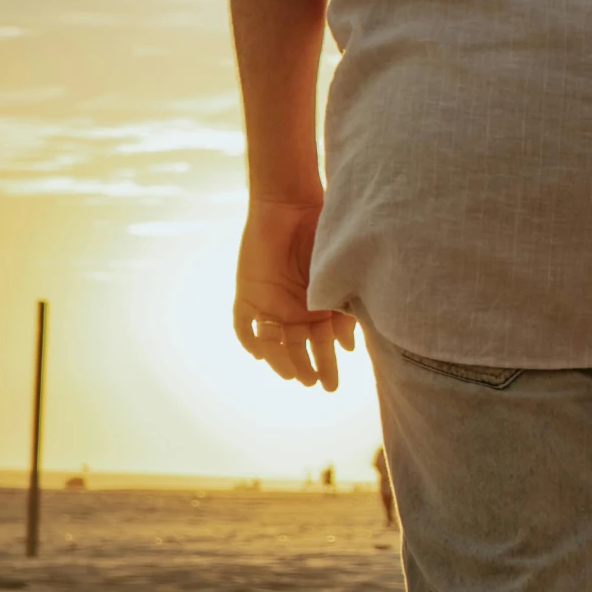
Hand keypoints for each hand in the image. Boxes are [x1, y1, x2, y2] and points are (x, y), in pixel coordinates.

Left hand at [233, 198, 354, 389]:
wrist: (292, 206)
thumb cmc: (323, 237)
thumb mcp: (338, 280)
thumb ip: (343, 314)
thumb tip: (348, 348)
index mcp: (318, 310)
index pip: (321, 347)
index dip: (326, 367)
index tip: (330, 385)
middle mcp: (293, 311)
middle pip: (297, 349)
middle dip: (306, 368)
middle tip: (314, 383)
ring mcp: (269, 304)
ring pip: (272, 343)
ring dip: (281, 360)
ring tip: (292, 374)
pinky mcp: (247, 294)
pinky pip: (243, 325)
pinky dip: (250, 340)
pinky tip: (260, 355)